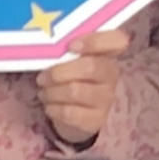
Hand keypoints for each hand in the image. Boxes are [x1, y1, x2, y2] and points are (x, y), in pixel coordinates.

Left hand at [35, 25, 132, 150]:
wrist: (76, 115)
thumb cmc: (69, 78)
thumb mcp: (69, 61)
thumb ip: (65, 50)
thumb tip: (44, 47)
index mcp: (106, 54)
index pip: (116, 40)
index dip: (94, 41)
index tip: (71, 45)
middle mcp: (111, 75)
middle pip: (90, 67)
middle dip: (59, 72)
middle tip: (42, 78)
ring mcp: (106, 98)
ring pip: (75, 91)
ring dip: (52, 92)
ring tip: (44, 92)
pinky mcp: (97, 119)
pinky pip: (70, 112)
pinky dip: (53, 108)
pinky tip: (49, 106)